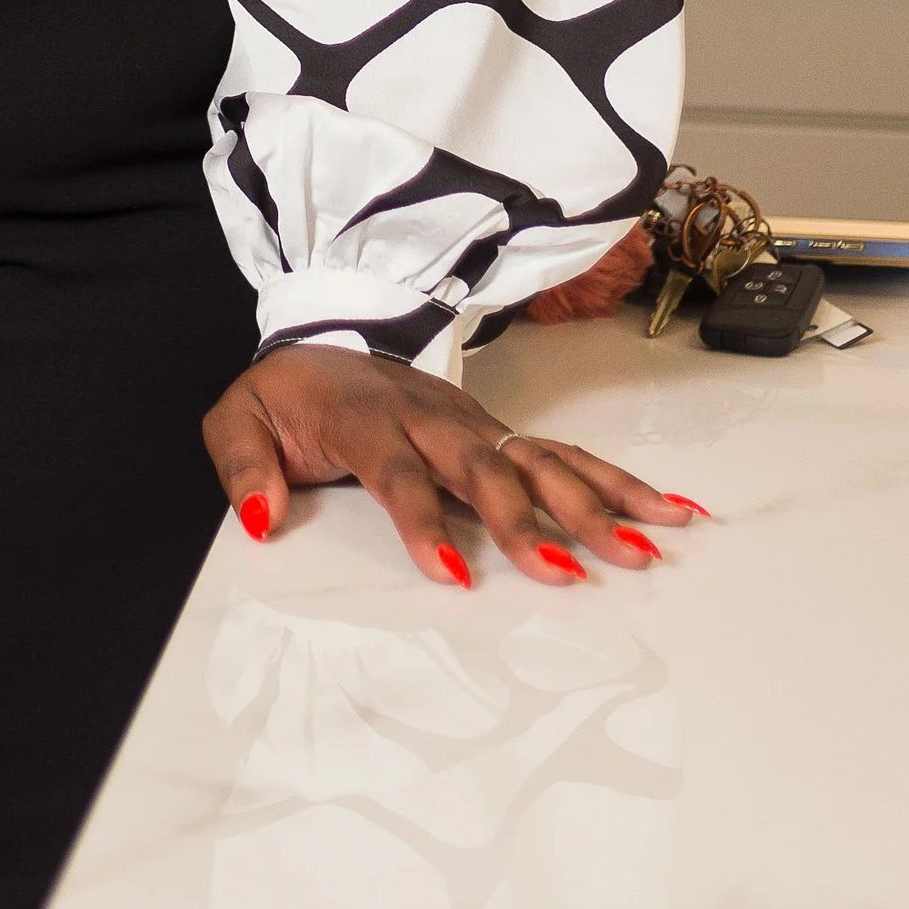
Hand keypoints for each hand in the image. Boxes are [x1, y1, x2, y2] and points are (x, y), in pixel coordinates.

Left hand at [202, 345, 704, 587]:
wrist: (323, 334)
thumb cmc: (288, 392)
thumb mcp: (237, 417)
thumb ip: (243, 466)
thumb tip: (263, 521)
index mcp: (368, 419)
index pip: (398, 473)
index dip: (423, 521)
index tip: (450, 573)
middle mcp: (432, 418)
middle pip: (486, 470)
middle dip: (527, 522)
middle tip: (565, 575)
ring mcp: (474, 422)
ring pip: (540, 461)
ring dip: (594, 505)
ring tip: (646, 549)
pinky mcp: (500, 431)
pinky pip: (564, 455)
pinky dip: (619, 481)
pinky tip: (671, 509)